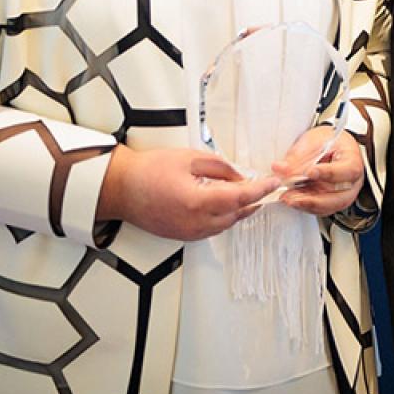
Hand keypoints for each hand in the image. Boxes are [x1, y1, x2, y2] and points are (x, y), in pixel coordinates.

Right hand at [96, 145, 277, 240]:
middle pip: (237, 214)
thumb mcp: (190, 158)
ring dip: (239, 210)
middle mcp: (195, 222)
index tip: (273, 183)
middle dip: (253, 200)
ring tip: (245, 193)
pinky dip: (224, 217)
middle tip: (263, 186)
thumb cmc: (147, 171)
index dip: (261, 190)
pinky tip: (225, 204)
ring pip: (226, 224)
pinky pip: (213, 229)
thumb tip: (239, 175)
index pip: (241, 198)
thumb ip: (220, 167)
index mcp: (198, 202)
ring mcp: (188, 232)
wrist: (120, 188)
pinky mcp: (183, 236)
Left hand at [275, 126, 365, 215]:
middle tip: (292, 195)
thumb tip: (281, 168)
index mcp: (353, 160)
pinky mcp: (331, 202)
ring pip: (327, 206)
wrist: (332, 148)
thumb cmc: (328, 142)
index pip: (346, 170)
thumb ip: (298, 155)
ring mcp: (343, 194)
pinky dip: (304, 206)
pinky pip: (319, 209)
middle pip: (339, 197)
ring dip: (305, 204)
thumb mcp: (313, 140)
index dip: (328, 173)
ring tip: (287, 198)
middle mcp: (352, 182)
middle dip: (313, 199)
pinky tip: (292, 199)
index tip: (309, 172)